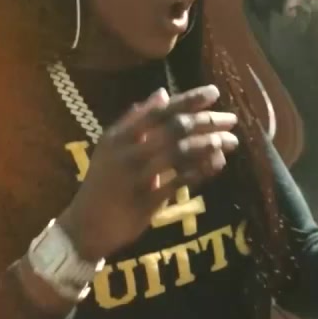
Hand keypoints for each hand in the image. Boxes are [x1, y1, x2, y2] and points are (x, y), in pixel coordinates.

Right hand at [58, 85, 238, 261]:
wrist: (85, 226)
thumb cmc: (104, 181)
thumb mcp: (112, 146)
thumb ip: (136, 118)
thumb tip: (162, 92)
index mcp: (120, 136)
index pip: (159, 110)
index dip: (189, 100)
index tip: (214, 93)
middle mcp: (127, 152)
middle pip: (174, 129)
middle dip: (207, 122)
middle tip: (232, 120)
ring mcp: (136, 178)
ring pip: (180, 153)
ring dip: (209, 144)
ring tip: (231, 141)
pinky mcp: (146, 202)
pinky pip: (180, 182)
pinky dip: (202, 171)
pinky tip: (218, 164)